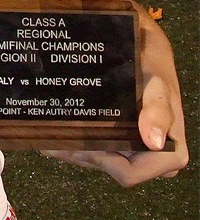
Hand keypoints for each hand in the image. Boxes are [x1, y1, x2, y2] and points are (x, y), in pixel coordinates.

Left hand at [41, 9, 187, 186]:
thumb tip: (155, 141)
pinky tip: (56, 133)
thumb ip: (158, 110)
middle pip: (109, 169)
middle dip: (83, 155)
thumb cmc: (153, 64)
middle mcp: (149, 154)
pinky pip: (95, 149)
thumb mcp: (157, 83)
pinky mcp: (119, 138)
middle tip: (57, 139)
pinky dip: (75, 142)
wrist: (143, 45)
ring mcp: (132, 146)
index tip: (83, 144)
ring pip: (98, 161)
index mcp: (168, 150)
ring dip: (74, 150)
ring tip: (51, 134)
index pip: (132, 174)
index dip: (105, 163)